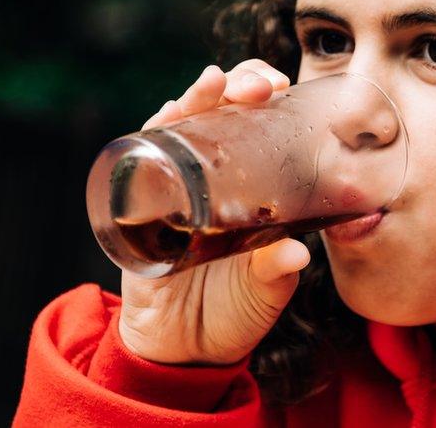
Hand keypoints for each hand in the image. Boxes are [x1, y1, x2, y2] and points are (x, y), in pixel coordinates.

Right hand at [118, 59, 311, 364]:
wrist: (183, 351)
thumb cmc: (233, 310)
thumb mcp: (265, 291)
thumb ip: (278, 270)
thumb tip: (298, 253)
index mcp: (249, 185)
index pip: (259, 122)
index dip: (270, 97)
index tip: (285, 87)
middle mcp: (209, 174)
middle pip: (220, 110)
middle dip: (238, 84)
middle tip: (259, 86)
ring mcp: (171, 184)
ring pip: (179, 123)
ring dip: (195, 98)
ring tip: (214, 83)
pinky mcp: (137, 205)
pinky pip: (139, 160)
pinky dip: (151, 135)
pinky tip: (166, 117)